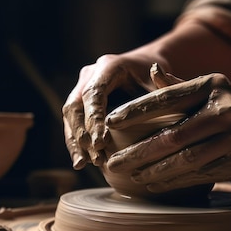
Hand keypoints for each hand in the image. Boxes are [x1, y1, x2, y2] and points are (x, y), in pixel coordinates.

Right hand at [62, 53, 161, 169]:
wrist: (144, 67)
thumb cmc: (155, 77)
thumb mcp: (160, 82)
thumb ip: (161, 88)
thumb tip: (155, 90)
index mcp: (108, 66)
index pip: (94, 94)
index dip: (94, 119)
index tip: (101, 143)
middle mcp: (90, 74)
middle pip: (75, 105)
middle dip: (81, 134)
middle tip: (94, 158)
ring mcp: (82, 86)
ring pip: (69, 115)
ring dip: (75, 141)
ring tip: (82, 164)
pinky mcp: (80, 101)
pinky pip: (72, 122)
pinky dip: (75, 141)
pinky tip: (82, 161)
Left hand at [104, 66, 230, 194]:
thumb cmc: (221, 114)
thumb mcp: (204, 93)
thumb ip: (176, 86)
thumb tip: (150, 70)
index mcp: (214, 84)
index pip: (167, 98)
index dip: (136, 111)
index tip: (110, 122)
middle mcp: (227, 108)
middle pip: (173, 135)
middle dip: (138, 151)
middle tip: (112, 161)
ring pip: (184, 158)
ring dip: (152, 169)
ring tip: (128, 173)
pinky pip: (196, 174)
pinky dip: (171, 180)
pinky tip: (150, 183)